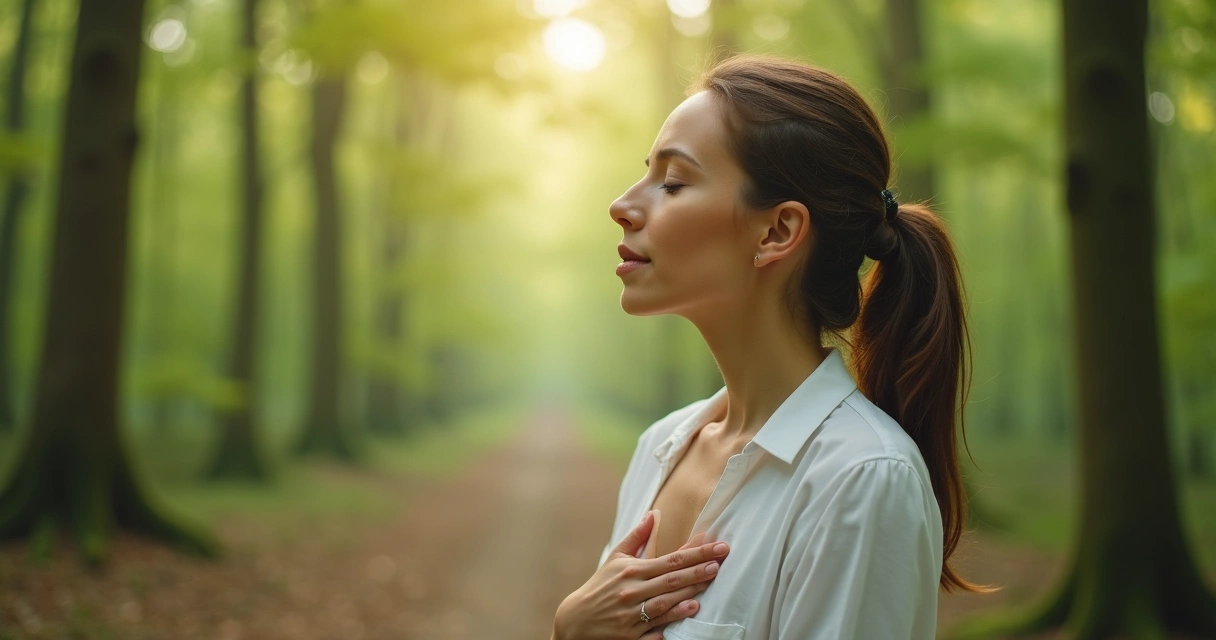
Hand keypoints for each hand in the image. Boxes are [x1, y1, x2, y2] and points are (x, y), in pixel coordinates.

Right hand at [552, 511, 729, 639]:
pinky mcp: (630, 636)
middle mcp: (632, 591)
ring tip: (708, 585)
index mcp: (631, 570)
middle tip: (719, 563)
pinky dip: (670, 622)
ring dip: (688, 594)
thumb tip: (653, 514)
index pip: (670, 559)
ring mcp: (632, 615)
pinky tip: (688, 612)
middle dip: (697, 571)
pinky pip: (654, 629)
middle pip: (671, 581)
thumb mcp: (615, 558)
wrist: (575, 621)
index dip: (695, 552)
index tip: (716, 545)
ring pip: (665, 603)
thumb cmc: (599, 587)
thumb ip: (637, 537)